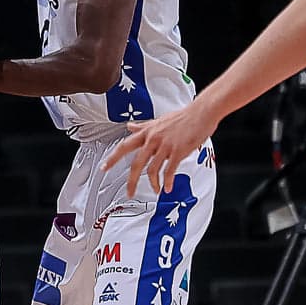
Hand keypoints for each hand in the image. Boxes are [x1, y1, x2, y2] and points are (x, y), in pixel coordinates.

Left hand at [102, 101, 220, 197]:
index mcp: (147, 132)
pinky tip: (168, 187)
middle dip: (131, 181)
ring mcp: (165, 146)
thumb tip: (130, 126)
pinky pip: (169, 171)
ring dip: (153, 183)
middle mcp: (153, 139)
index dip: (112, 158)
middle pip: (136, 163)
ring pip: (152, 169)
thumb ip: (143, 126)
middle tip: (129, 192)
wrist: (201, 112)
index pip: (124, 146)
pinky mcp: (178, 151)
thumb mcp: (159, 120)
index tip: (104, 168)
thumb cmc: (183, 116)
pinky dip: (167, 182)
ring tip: (156, 190)